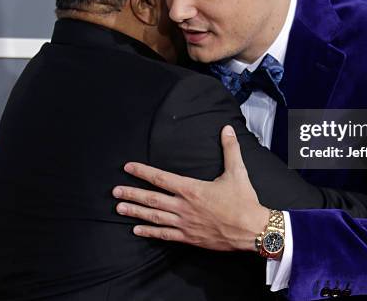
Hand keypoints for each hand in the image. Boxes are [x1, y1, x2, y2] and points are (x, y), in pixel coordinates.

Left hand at [113, 125, 269, 251]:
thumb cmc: (244, 201)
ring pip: (154, 217)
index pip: (161, 178)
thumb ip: (230, 149)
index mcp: (192, 189)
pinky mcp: (189, 237)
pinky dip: (150, 232)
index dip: (143, 172)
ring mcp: (184, 224)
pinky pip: (165, 235)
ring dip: (135, 212)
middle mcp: (184, 206)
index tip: (128, 167)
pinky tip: (137, 230)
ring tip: (119, 208)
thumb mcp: (237, 171)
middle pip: (152, 199)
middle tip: (115, 191)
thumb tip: (227, 128)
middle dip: (132, 193)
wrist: (252, 230)